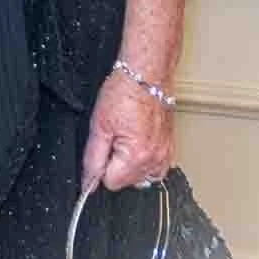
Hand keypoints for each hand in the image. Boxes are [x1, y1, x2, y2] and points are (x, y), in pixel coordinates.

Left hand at [81, 68, 174, 192]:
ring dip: (130, 164)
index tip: (102, 147)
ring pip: (142, 176)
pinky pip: (156, 167)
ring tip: (125, 138)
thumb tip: (88, 183)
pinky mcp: (170, 147)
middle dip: (115, 164)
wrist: (146, 74)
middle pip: (127, 181)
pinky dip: (145, 160)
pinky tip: (138, 142)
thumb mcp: (99, 126)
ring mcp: (165, 154)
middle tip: (114, 137)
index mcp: (136, 157)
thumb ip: (92, 159)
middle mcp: (155, 160)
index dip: (100, 166)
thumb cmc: (124, 93)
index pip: (110, 182)